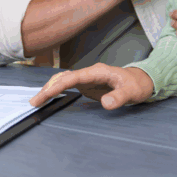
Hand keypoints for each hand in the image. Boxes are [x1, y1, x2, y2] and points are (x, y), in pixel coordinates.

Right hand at [29, 63, 153, 109]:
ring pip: (63, 80)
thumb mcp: (131, 92)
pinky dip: (56, 90)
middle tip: (34, 102)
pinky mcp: (87, 84)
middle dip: (48, 89)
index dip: (58, 85)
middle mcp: (89, 73)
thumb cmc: (137, 85)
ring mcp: (87, 78)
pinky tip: (48, 96)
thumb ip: (119, 97)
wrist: (141, 81)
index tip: (46, 94)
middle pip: (63, 78)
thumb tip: (106, 104)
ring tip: (37, 100)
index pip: (73, 77)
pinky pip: (67, 85)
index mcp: (97, 72)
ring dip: (49, 89)